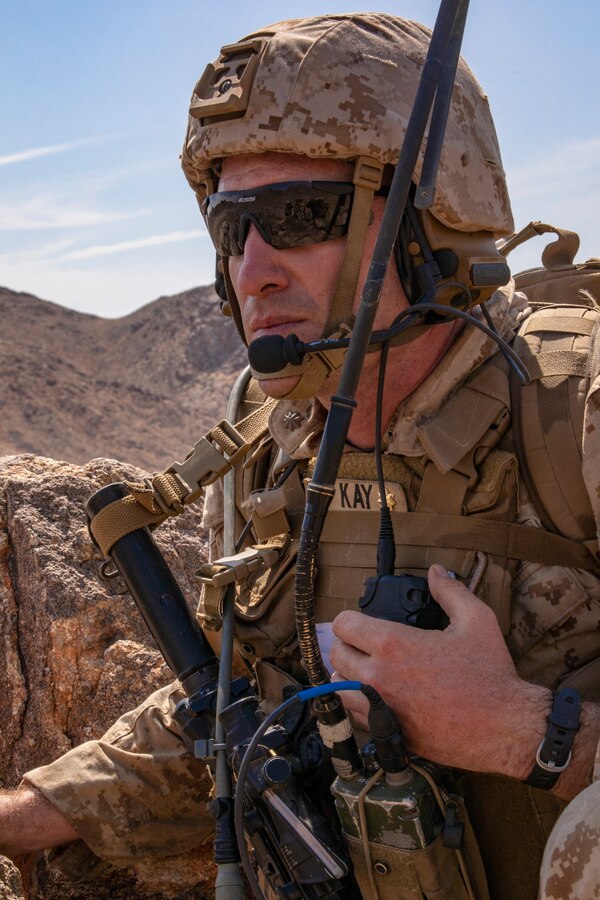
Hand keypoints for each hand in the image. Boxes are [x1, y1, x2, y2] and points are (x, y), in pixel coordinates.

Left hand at [330, 563, 550, 778]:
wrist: (504, 726)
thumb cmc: (490, 674)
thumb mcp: (476, 620)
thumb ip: (451, 592)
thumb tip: (436, 571)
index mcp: (393, 644)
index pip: (343, 625)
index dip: (349, 619)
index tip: (359, 622)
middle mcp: (379, 676)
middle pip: (336, 654)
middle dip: (346, 645)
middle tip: (362, 645)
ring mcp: (380, 707)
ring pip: (340, 688)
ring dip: (348, 676)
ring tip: (365, 671)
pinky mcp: (388, 732)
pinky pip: (356, 716)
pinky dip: (360, 705)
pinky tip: (377, 697)